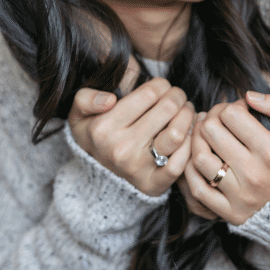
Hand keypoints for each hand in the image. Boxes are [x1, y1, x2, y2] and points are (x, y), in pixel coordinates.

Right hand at [67, 77, 194, 196]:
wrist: (96, 178)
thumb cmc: (95, 137)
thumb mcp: (79, 115)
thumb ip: (86, 98)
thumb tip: (110, 99)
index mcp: (104, 128)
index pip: (149, 93)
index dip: (162, 84)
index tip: (162, 87)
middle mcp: (121, 149)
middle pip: (167, 109)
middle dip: (178, 96)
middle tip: (177, 96)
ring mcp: (138, 168)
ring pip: (177, 134)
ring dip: (188, 116)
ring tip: (185, 111)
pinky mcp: (153, 185)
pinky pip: (180, 163)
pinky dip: (190, 144)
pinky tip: (188, 133)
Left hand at [183, 91, 269, 225]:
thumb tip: (249, 96)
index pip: (232, 114)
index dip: (232, 105)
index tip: (240, 110)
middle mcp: (254, 175)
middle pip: (211, 131)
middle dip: (212, 117)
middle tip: (219, 118)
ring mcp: (241, 196)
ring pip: (200, 158)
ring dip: (197, 139)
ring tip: (206, 133)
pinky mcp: (231, 213)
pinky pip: (198, 189)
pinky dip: (193, 170)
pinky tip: (202, 157)